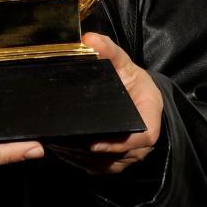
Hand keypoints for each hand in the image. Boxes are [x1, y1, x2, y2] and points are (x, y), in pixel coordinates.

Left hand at [47, 32, 162, 174]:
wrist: (139, 97)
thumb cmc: (132, 82)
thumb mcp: (124, 62)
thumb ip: (109, 50)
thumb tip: (89, 38)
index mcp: (149, 119)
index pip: (138, 138)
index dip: (117, 143)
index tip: (93, 141)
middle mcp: (140, 144)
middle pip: (116, 154)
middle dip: (88, 150)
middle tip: (61, 142)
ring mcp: (128, 156)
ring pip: (104, 164)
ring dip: (82, 158)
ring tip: (57, 146)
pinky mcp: (116, 163)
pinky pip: (98, 168)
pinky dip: (81, 162)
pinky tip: (62, 151)